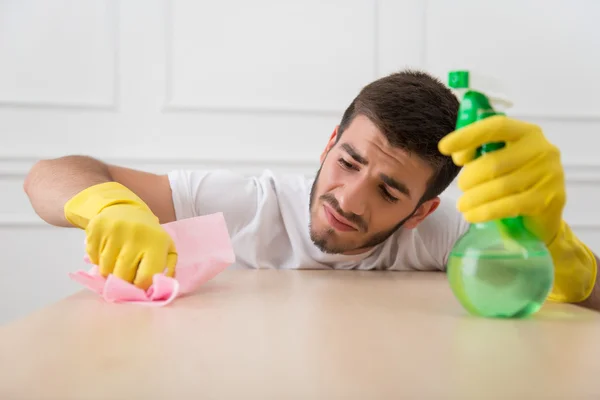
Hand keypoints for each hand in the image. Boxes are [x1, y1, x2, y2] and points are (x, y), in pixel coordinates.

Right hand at [64, 182, 176, 289]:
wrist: (125, 209)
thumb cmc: (149, 235)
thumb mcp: (166, 248)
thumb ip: (168, 269)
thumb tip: (161, 288)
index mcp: (156, 243)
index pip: (144, 278)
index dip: (140, 286)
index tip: (139, 283)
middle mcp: (135, 236)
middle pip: (122, 276)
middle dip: (124, 281)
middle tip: (127, 273)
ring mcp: (114, 232)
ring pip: (105, 270)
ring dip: (110, 271)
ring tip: (117, 261)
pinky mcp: (96, 229)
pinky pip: (93, 259)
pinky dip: (98, 261)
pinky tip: (107, 250)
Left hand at [438, 115, 564, 244]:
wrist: (544, 214)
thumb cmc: (515, 180)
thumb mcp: (499, 160)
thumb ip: (479, 152)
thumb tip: (457, 155)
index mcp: (528, 133)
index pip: (497, 127)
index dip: (468, 135)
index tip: (444, 147)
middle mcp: (543, 150)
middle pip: (494, 162)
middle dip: (470, 177)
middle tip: (461, 187)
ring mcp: (548, 175)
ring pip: (499, 186)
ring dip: (473, 198)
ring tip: (462, 205)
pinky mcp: (547, 200)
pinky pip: (508, 206)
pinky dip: (484, 211)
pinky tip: (471, 215)